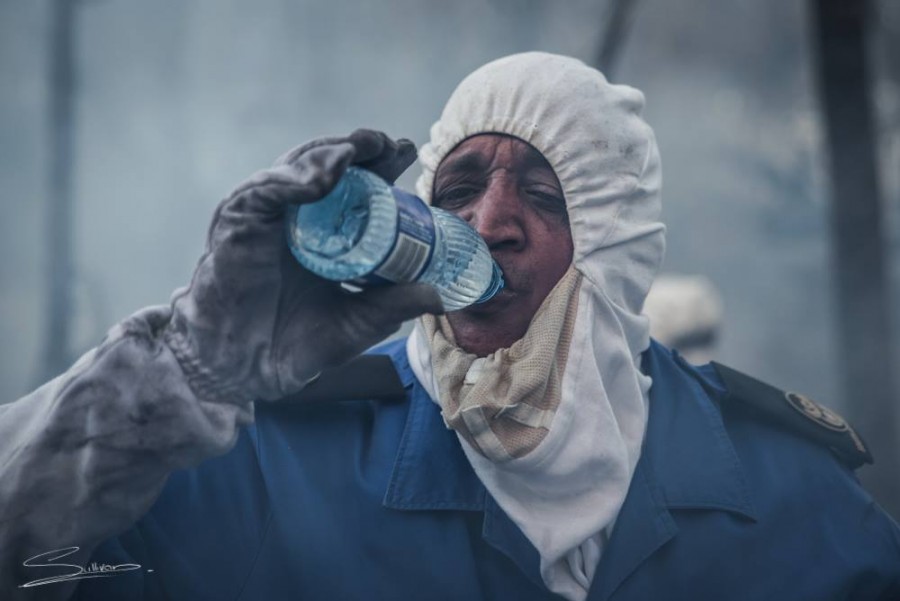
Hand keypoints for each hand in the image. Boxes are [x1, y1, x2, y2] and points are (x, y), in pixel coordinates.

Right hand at [164, 130, 442, 401]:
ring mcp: (265, 217)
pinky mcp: (237, 223)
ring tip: (363, 146)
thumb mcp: (355, 324)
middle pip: (328, 169)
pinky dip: (293, 179)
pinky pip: (265, 191)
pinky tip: (322, 175)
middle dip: (361, 150)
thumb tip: (441, 294)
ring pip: (297, 169)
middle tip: (391, 145)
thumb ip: (393, 307)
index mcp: (323, 235)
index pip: (354, 189)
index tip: (405, 153)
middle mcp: (294, 218)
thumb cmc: (292, 346)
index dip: (379, 167)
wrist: (243, 371)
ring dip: (331, 153)